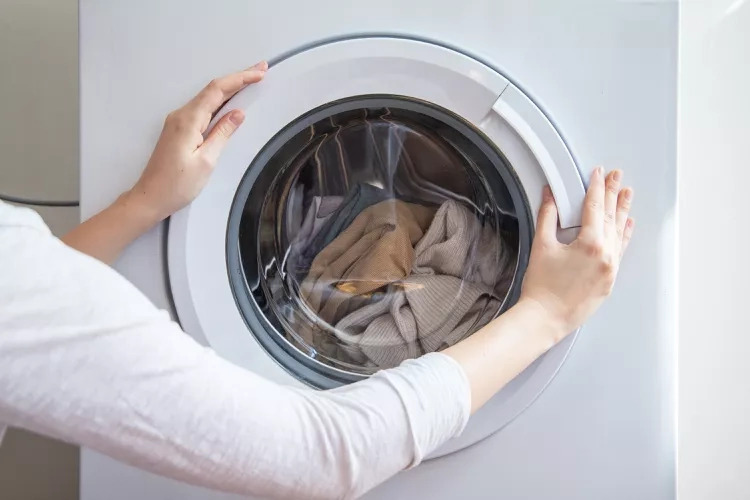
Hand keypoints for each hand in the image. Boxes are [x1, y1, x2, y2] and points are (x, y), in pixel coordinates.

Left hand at [124, 61, 267, 222]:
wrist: (150, 198)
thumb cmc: (175, 185)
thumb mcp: (207, 161)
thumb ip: (222, 133)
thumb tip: (236, 115)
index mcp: (188, 121)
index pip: (217, 91)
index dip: (240, 79)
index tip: (258, 73)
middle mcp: (180, 116)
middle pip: (212, 89)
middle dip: (237, 79)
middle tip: (259, 71)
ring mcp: (177, 122)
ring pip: (207, 98)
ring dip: (229, 88)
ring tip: (249, 82)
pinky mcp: (178, 129)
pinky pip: (201, 108)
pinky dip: (218, 101)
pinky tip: (229, 102)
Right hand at [519, 167, 633, 338]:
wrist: (545, 318)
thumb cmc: (541, 288)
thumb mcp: (542, 246)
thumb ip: (548, 216)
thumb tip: (550, 197)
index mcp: (590, 244)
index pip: (595, 207)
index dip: (597, 187)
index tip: (599, 174)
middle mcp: (606, 255)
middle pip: (611, 216)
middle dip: (613, 194)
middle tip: (617, 177)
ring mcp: (610, 269)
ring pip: (619, 233)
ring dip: (622, 211)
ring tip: (627, 194)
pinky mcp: (610, 280)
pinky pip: (621, 251)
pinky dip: (624, 235)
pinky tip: (627, 225)